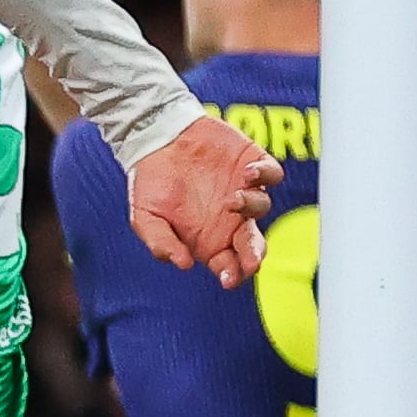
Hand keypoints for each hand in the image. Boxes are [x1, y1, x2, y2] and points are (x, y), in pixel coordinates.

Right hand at [128, 111, 281, 285]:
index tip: (227, 279)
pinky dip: (265, 175)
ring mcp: (244, 190)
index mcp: (207, 237)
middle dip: (254, 254)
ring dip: (251, 208)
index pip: (229, 264)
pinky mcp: (252, 163)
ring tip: (232, 201)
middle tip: (250, 260)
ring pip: (263, 207)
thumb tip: (183, 264)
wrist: (156, 137)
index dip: (233, 275)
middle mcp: (230, 219)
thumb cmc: (149, 181)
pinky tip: (247, 174)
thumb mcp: (144, 217)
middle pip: (253, 243)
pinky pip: (272, 174)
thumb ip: (160, 243)